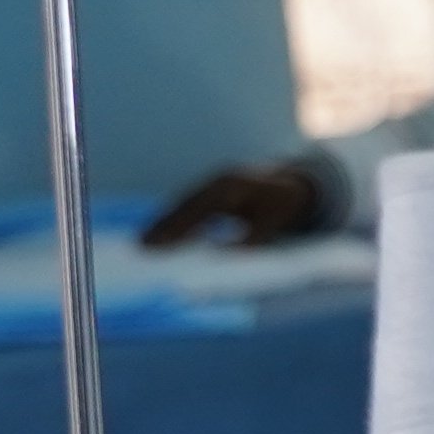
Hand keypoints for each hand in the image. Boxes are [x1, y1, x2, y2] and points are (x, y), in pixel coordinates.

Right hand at [147, 160, 325, 247]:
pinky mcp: (209, 189)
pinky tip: (158, 233)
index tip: (162, 242)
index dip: (180, 226)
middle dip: (163, 226)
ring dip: (162, 222)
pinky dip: (172, 218)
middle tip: (142, 246)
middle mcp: (218, 180)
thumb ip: (254, 236)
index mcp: (233, 185)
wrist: (291, 182)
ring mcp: (211, 183)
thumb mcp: (276, 219)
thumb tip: (227, 253)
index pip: (200, 209)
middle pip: (185, 205)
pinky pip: (186, 205)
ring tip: (143, 243)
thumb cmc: (284, 204)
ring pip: (182, 204)